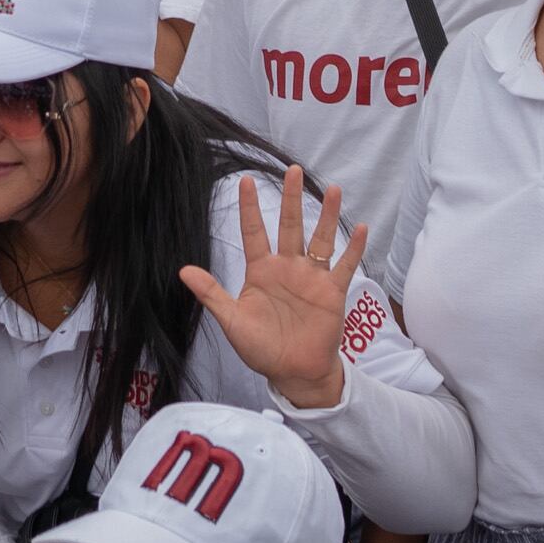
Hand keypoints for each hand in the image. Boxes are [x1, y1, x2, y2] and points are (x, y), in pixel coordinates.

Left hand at [179, 168, 369, 411]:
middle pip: (289, 225)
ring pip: (320, 239)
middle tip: (293, 170)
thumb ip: (211, 294)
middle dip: (291, 198)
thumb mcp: (232, 321)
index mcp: (261, 271)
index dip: (249, 207)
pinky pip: (344, 266)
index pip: (254, 232)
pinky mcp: (332, 292)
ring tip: (333, 189)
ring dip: (327, 215)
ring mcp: (312, 278)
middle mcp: (287, 267)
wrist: (293, 373)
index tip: (244, 180)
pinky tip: (361, 228)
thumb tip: (182, 271)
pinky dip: (353, 248)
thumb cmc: (262, 348)